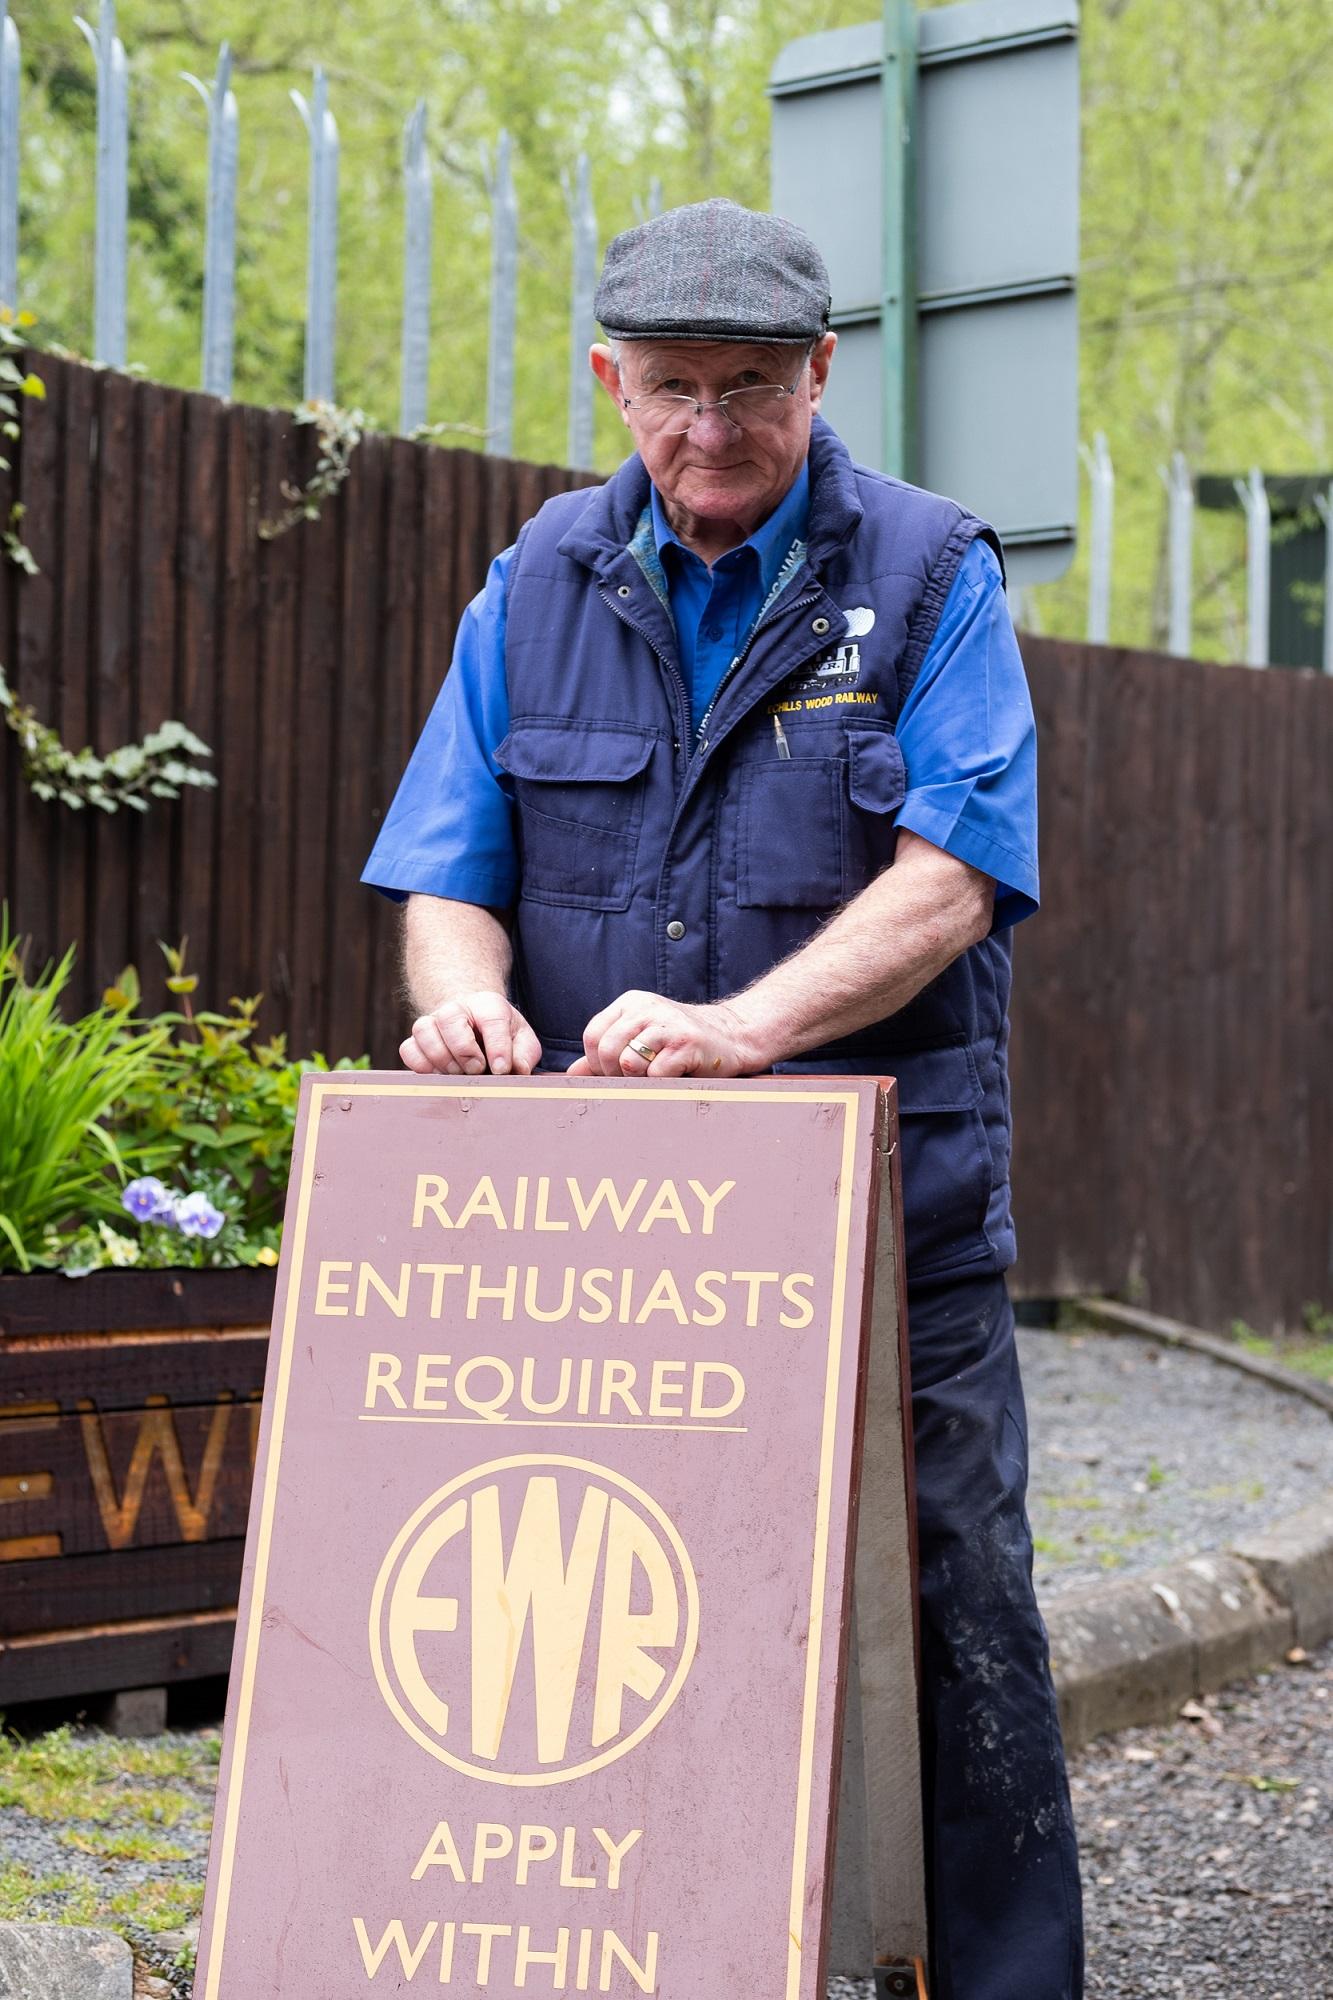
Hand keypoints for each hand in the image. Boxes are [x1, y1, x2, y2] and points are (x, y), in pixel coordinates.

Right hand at [399, 991, 541, 1075]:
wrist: (474, 1026)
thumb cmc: (502, 1036)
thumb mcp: (522, 1040)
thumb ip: (525, 1054)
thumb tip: (517, 1070)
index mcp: (488, 1005)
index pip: (492, 1019)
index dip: (498, 1047)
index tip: (502, 1070)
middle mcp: (457, 1008)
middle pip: (449, 1018)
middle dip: (464, 1050)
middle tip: (477, 1070)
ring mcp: (432, 1021)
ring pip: (424, 1030)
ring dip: (441, 1058)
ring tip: (458, 1074)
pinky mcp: (416, 1040)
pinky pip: (408, 1049)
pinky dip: (422, 1065)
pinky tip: (440, 1074)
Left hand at [568, 990, 764, 1077]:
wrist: (732, 1037)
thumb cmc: (680, 1043)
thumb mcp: (640, 1038)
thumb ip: (606, 1054)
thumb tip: (571, 1074)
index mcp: (630, 1003)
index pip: (593, 1035)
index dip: (597, 1062)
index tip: (614, 1072)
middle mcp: (646, 1007)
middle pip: (607, 1050)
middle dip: (615, 1074)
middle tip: (634, 1079)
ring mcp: (667, 1023)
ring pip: (628, 1061)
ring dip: (639, 1079)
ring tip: (656, 1075)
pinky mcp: (686, 1042)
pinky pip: (655, 1073)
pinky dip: (660, 1083)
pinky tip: (675, 1074)